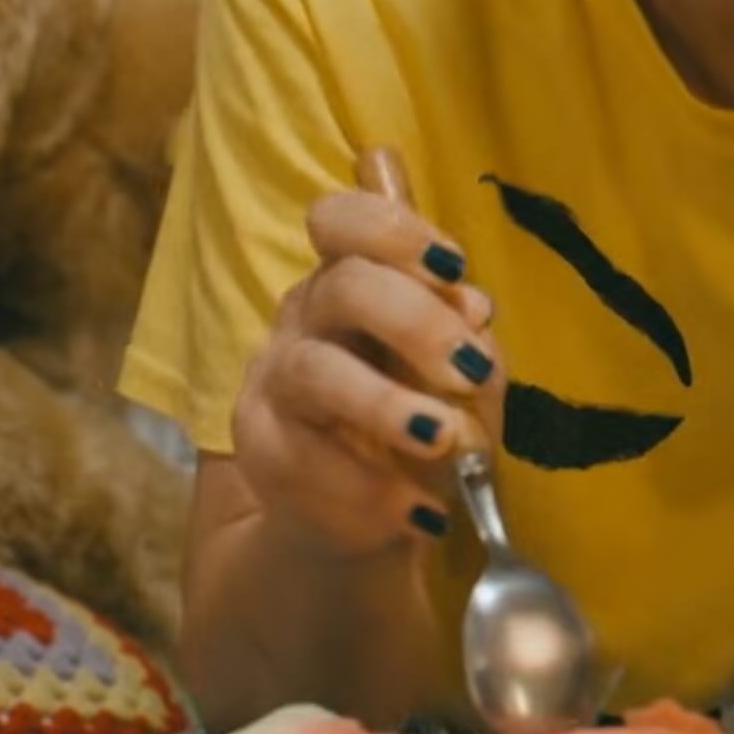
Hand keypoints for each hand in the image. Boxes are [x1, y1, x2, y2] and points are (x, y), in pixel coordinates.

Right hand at [228, 186, 502, 557]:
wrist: (370, 510)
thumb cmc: (425, 412)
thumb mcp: (464, 373)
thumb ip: (467, 336)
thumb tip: (472, 307)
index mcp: (354, 278)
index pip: (342, 221)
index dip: (393, 231)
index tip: (453, 265)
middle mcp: (305, 319)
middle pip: (342, 288)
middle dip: (414, 322)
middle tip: (471, 369)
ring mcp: (273, 385)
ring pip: (315, 375)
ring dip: (387, 408)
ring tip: (447, 442)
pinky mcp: (261, 453)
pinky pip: (307, 464)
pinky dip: (374, 491)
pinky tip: (425, 512)